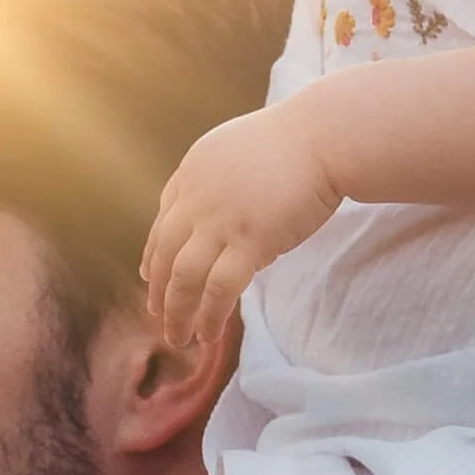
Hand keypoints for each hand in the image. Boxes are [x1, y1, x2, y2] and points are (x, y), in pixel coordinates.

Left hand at [139, 107, 342, 348]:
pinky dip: (209, 316)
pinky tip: (208, 335)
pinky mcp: (249, 241)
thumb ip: (221, 187)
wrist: (325, 135)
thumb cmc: (297, 143)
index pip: (163, 223)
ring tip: (178, 338)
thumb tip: (221, 228)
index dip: (153, 255)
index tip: (149, 277)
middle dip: (159, 291)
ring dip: (177, 313)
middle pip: (165, 255)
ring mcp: (220, 220)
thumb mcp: (238, 154)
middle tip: (158, 316)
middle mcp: (197, 198)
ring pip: (183, 278)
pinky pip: (218, 289)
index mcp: (192, 174)